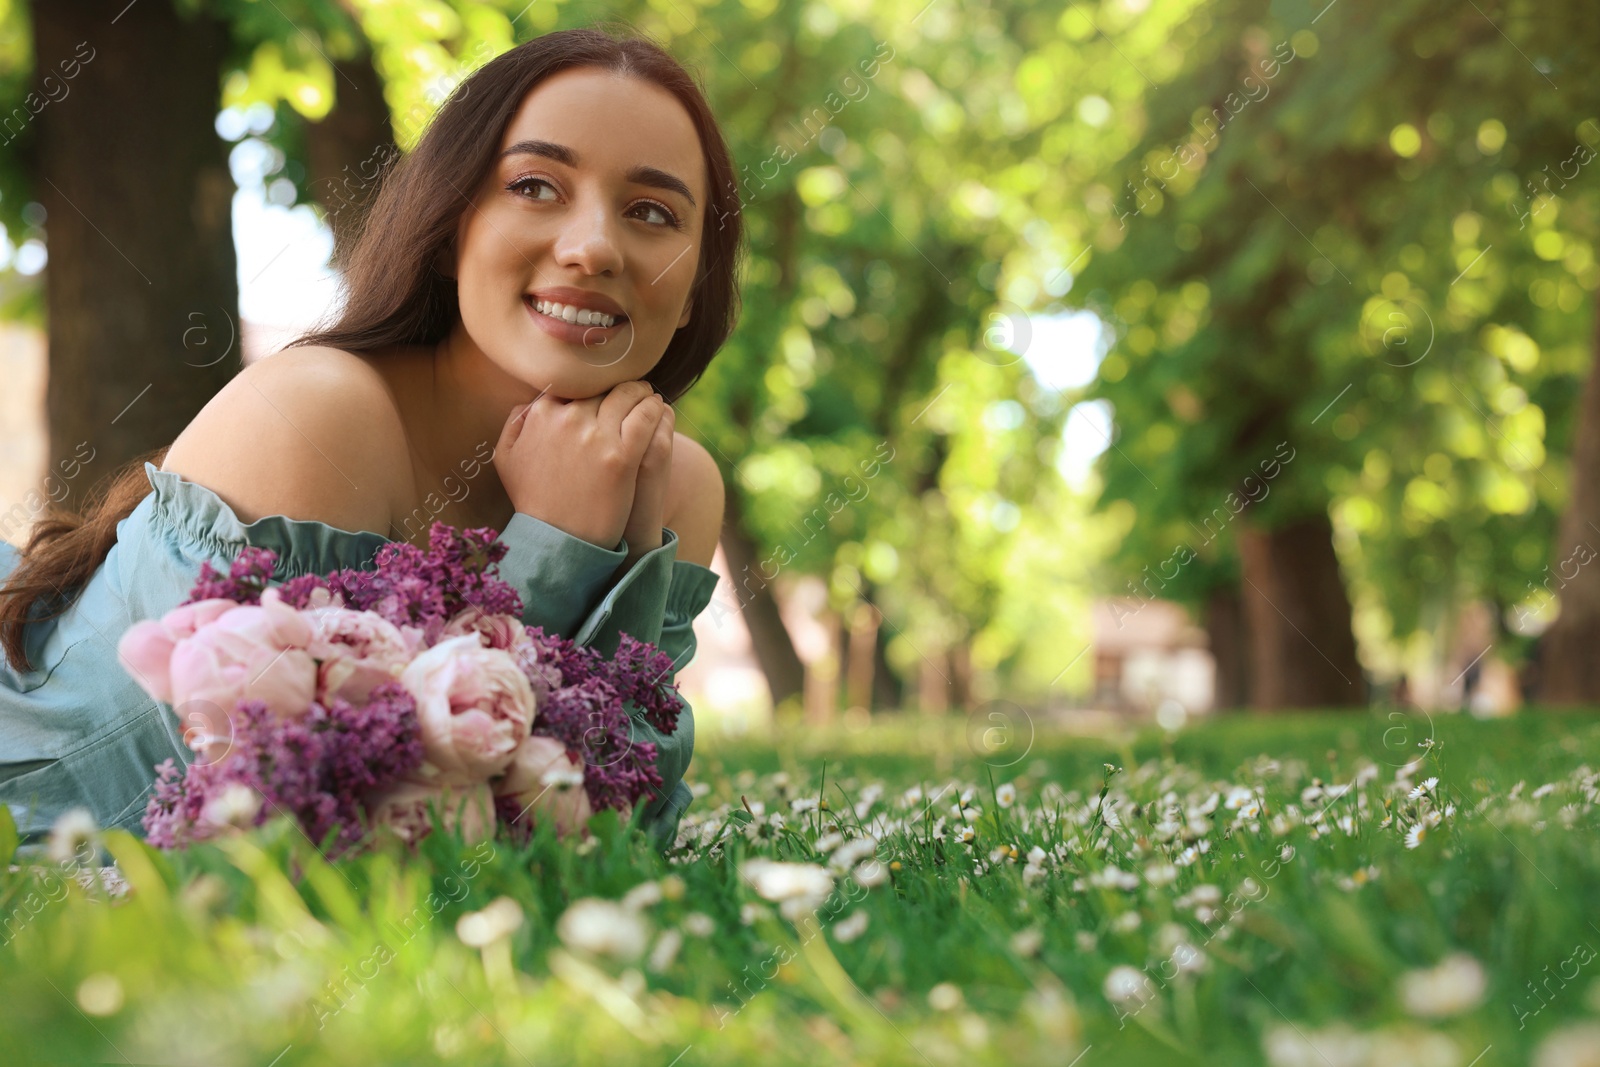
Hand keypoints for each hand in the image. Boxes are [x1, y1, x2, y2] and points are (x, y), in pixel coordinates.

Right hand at [493, 381, 668, 548]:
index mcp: (542, 415)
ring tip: (646, 394)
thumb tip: (530, 403)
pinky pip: (645, 418)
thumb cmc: (533, 500)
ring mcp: (597, 437)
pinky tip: (657, 407)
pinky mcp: (622, 457)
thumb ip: (515, 423)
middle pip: (601, 389)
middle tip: (631, 388)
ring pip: (627, 396)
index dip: (589, 388)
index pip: (573, 385)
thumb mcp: (506, 459)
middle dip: (616, 387)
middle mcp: (569, 420)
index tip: (599, 393)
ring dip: (639, 392)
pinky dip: (654, 408)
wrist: (558, 539)